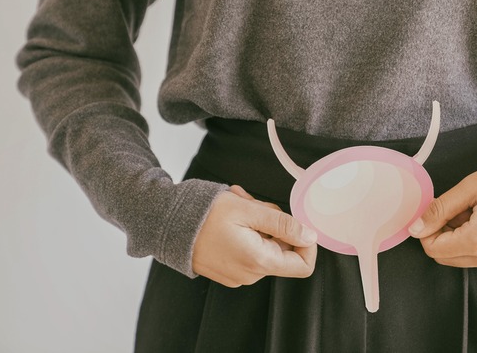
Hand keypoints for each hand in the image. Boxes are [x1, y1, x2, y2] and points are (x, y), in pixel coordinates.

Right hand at [192, 185, 317, 286]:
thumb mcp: (249, 211)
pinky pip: (250, 251)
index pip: (303, 265)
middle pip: (282, 250)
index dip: (307, 243)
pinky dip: (246, 232)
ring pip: (266, 246)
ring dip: (258, 223)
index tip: (296, 221)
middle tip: (253, 201)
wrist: (165, 223)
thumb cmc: (204, 214)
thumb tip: (310, 236)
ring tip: (238, 203)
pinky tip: (231, 216)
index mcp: (259, 261)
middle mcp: (250, 275)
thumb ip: (283, 224)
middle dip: (274, 223)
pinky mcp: (227, 271)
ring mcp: (237, 275)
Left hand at [408, 161, 476, 273]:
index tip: (439, 214)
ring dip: (468, 240)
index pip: (434, 250)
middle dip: (449, 235)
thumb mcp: (470, 187)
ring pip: (470, 260)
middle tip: (464, 211)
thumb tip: (415, 228)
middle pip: (450, 258)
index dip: (429, 230)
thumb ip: (439, 209)